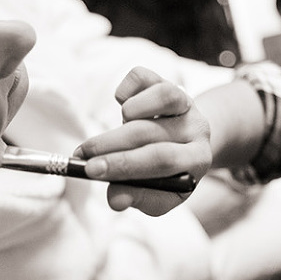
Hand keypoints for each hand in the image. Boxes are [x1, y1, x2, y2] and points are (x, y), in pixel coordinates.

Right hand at [80, 71, 213, 213]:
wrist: (183, 143)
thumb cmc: (163, 174)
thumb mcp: (156, 195)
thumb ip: (137, 198)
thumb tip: (116, 201)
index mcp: (197, 160)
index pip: (162, 160)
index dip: (124, 164)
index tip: (90, 170)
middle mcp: (197, 129)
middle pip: (151, 132)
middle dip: (110, 144)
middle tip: (82, 155)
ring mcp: (185, 102)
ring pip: (160, 96)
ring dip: (127, 115)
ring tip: (115, 134)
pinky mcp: (166, 82)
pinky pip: (142, 78)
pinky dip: (125, 92)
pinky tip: (122, 108)